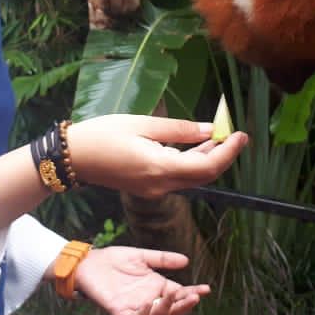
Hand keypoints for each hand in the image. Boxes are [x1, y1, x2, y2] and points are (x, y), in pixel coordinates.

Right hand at [66, 115, 246, 196]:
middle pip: (204, 176)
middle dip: (223, 156)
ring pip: (191, 178)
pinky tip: (196, 145)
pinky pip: (177, 177)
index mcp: (159, 167)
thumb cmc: (103, 135)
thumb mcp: (143, 124)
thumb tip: (209, 129)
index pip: (207, 166)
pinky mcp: (147, 188)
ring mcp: (153, 190)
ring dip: (208, 159)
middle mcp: (160, 185)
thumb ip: (179, 130)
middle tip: (235, 133)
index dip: (229, 152)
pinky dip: (191, 162)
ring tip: (220, 135)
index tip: (241, 135)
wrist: (73, 157)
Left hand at [73, 246, 210, 314]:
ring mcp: (135, 307)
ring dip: (167, 308)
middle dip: (184, 304)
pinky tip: (150, 306)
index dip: (193, 293)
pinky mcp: (120, 311)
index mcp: (157, 287)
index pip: (179, 293)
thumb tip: (186, 260)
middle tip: (195, 296)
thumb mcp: (142, 256)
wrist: (90, 263)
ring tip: (176, 296)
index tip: (207, 289)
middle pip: (172, 308)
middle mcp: (149, 299)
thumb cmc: (114, 260)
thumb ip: (162, 259)